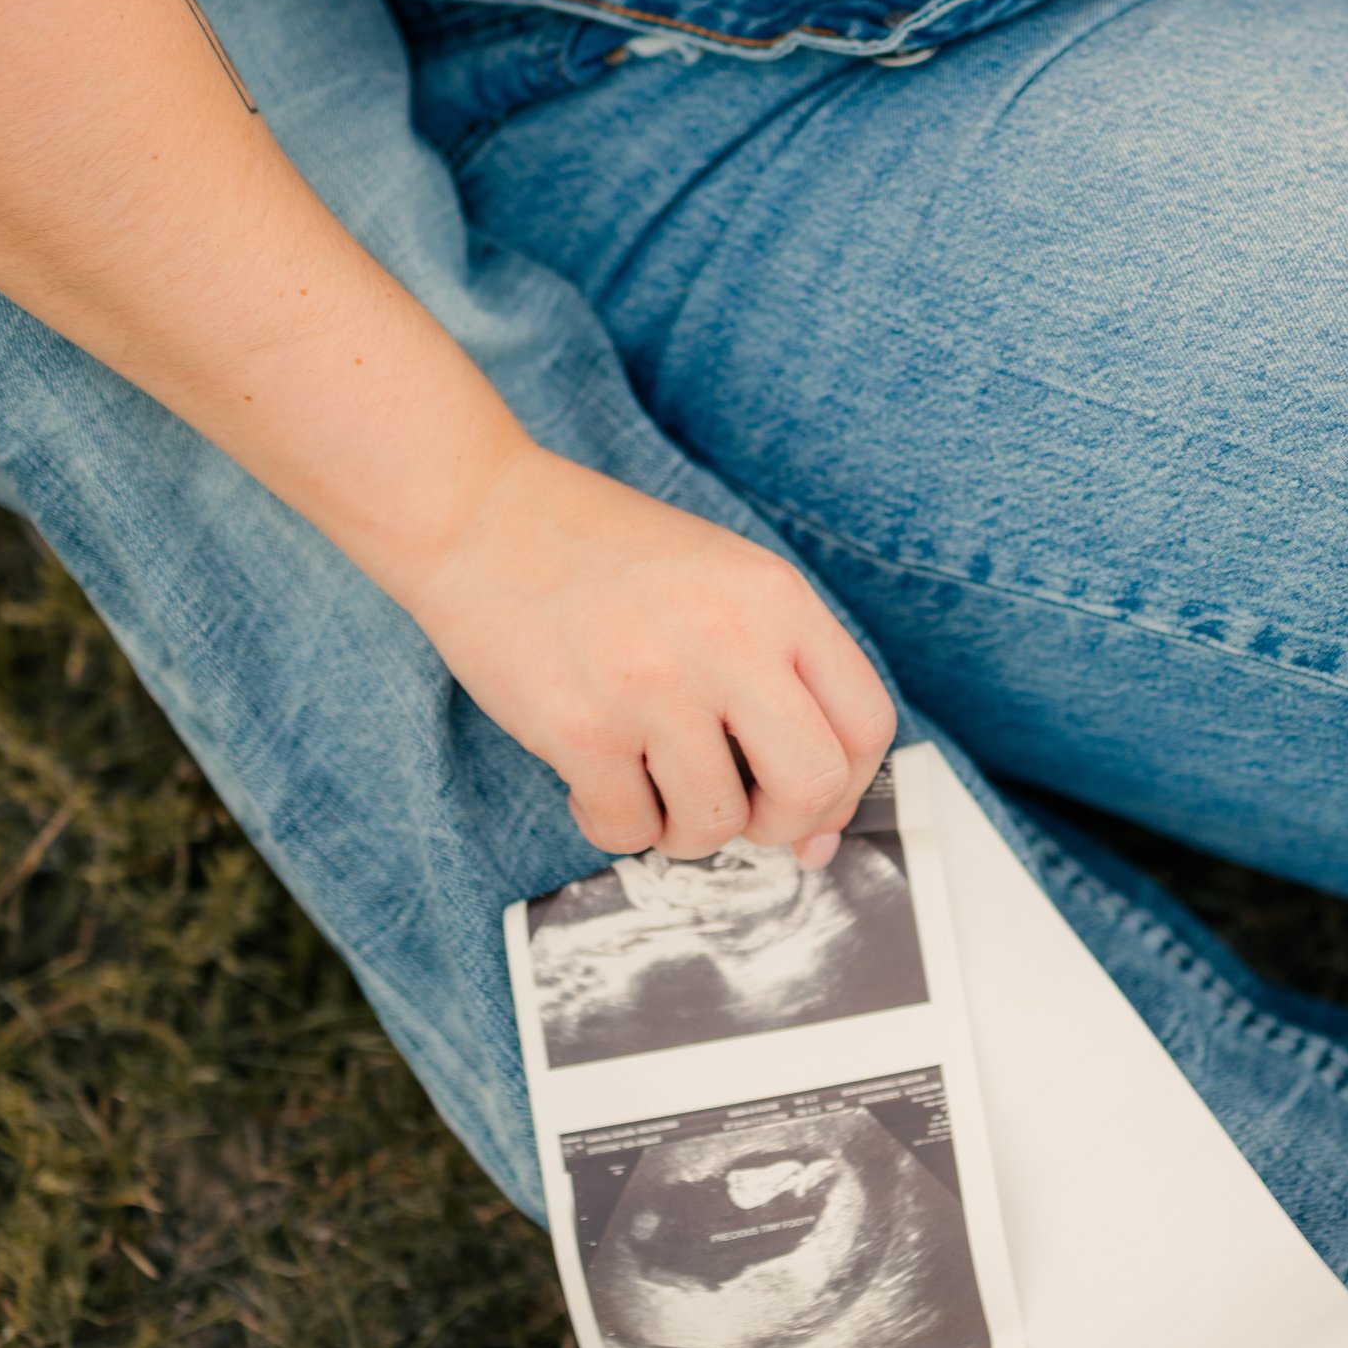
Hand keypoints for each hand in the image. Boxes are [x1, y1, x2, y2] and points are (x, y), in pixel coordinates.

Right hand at [406, 442, 896, 860]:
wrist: (479, 516)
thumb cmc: (604, 558)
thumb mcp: (723, 580)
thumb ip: (779, 675)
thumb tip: (819, 824)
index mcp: (776, 598)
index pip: (867, 724)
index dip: (848, 787)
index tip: (809, 805)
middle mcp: (727, 640)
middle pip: (812, 785)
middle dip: (781, 825)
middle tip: (736, 810)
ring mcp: (653, 686)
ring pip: (717, 824)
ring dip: (684, 830)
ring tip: (649, 783)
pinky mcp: (581, 729)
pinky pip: (629, 831)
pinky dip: (613, 825)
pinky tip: (593, 779)